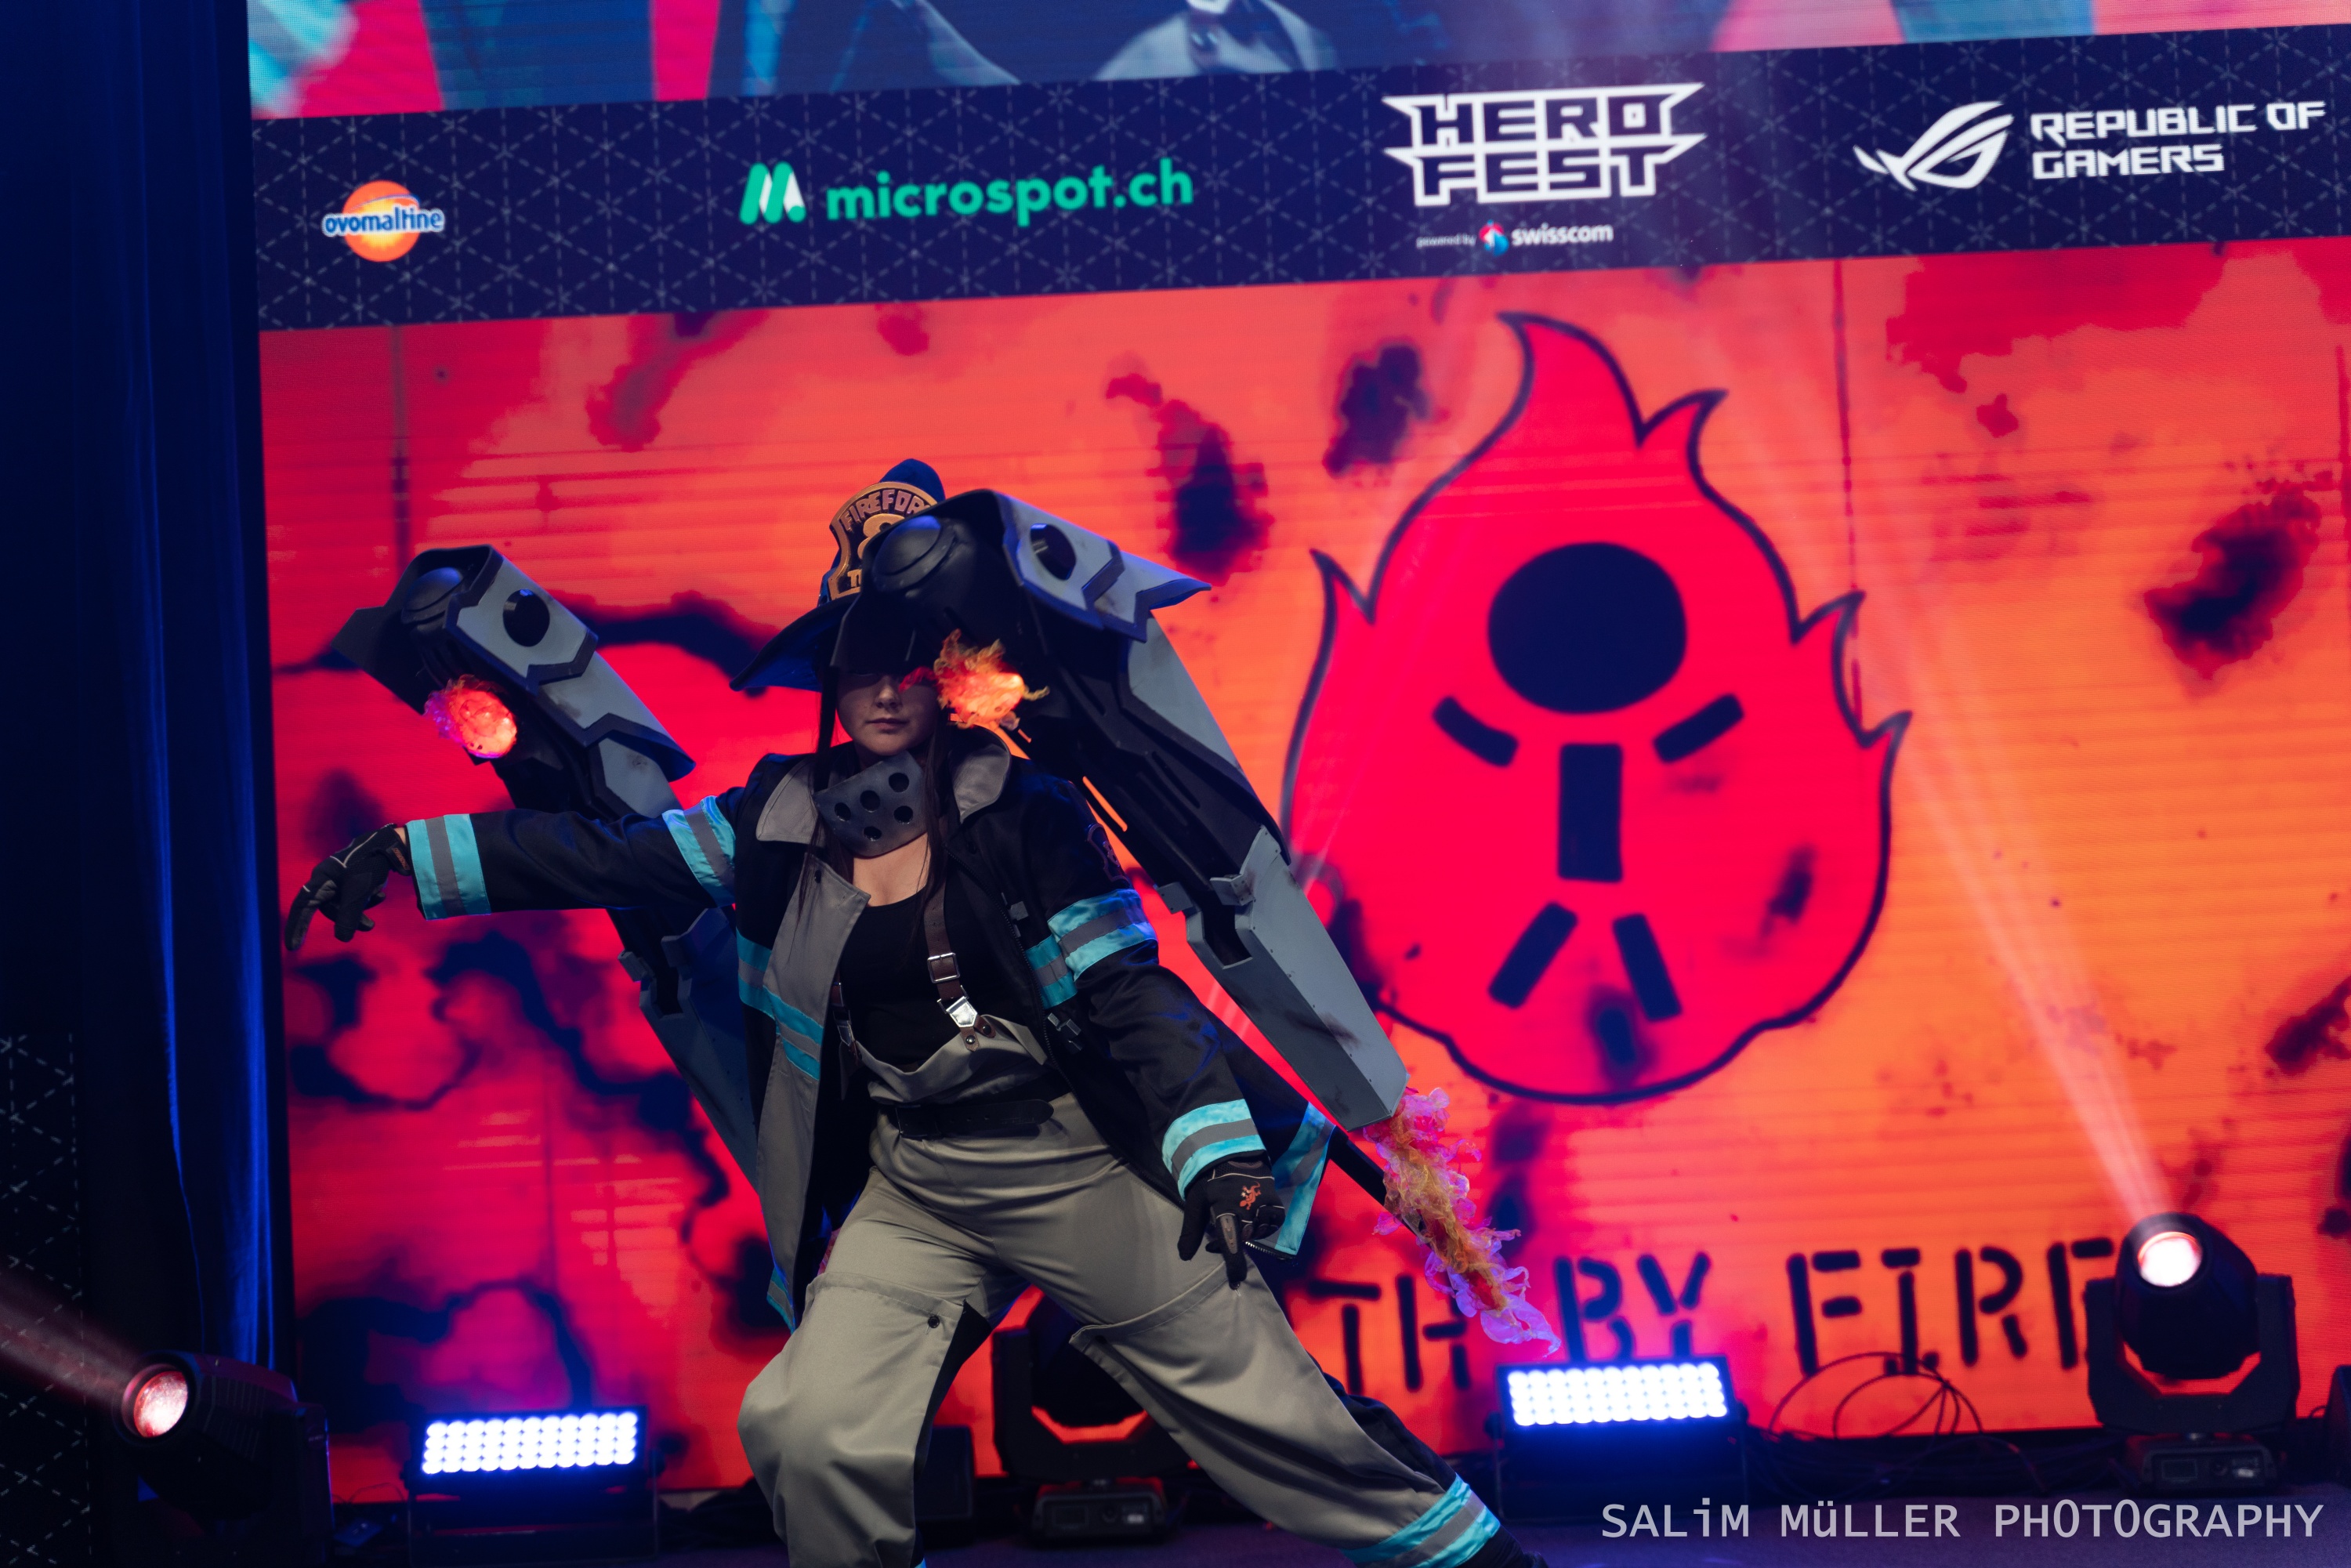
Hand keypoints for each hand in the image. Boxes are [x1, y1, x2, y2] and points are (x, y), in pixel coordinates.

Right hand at [285, 826, 411, 950]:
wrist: (389, 844)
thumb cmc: (370, 866)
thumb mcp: (359, 893)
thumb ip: (349, 916)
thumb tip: (342, 938)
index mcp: (320, 879)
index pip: (303, 907)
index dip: (296, 926)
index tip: (292, 948)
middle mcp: (325, 878)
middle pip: (330, 908)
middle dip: (350, 918)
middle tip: (370, 926)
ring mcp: (338, 876)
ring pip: (344, 902)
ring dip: (362, 906)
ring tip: (379, 898)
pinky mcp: (352, 875)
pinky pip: (354, 894)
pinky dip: (366, 896)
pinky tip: (380, 892)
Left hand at [1177, 1157, 1285, 1287]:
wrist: (1232, 1152)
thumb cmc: (1210, 1180)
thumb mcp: (1195, 1202)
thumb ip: (1191, 1230)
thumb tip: (1184, 1257)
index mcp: (1225, 1210)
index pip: (1231, 1245)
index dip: (1234, 1267)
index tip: (1235, 1282)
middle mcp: (1247, 1210)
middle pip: (1244, 1240)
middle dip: (1232, 1243)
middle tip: (1218, 1236)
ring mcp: (1263, 1204)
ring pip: (1258, 1233)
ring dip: (1247, 1234)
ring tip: (1236, 1221)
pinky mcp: (1275, 1200)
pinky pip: (1274, 1222)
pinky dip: (1264, 1224)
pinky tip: (1252, 1218)